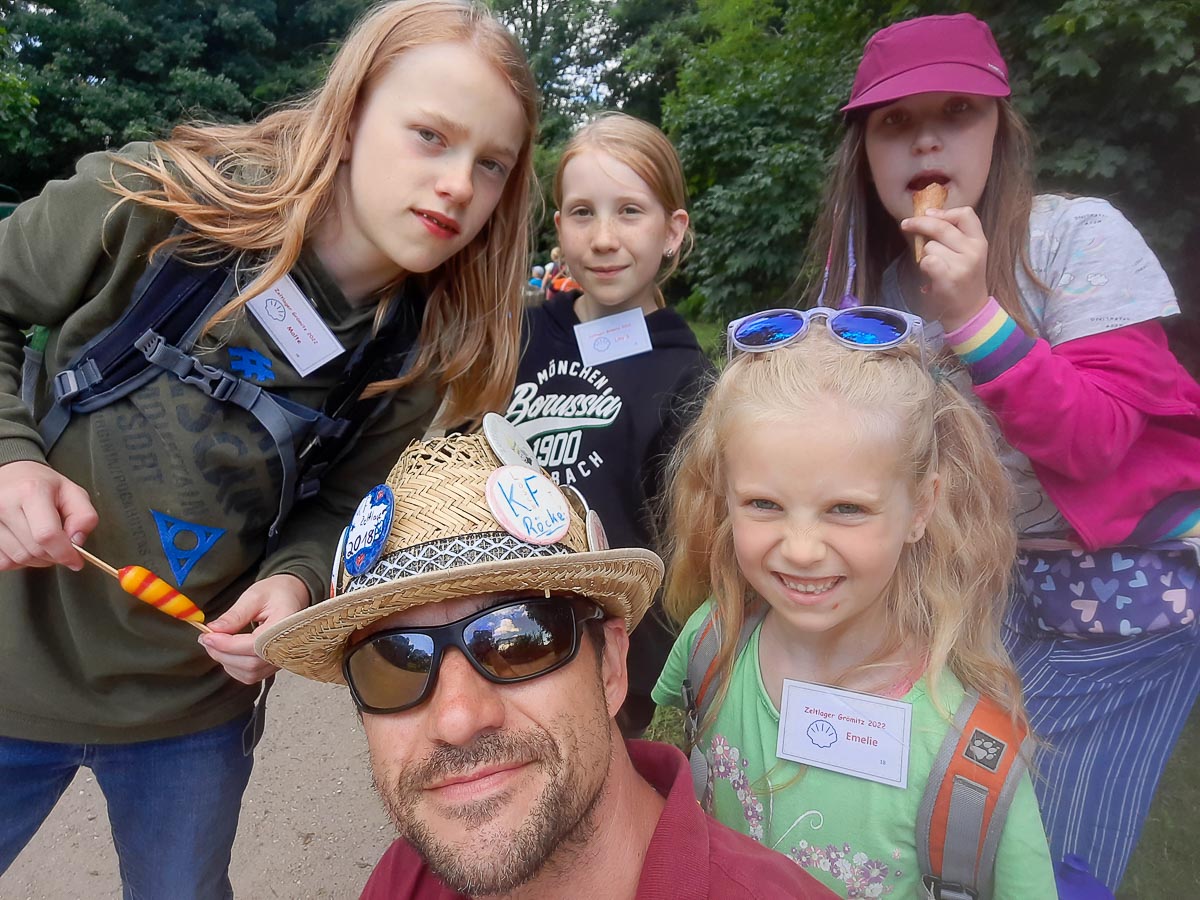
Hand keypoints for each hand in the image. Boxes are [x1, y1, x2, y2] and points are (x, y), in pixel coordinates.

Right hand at [0, 461, 97, 570]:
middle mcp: (5, 504)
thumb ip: (84, 516)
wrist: (13, 475)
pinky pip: (3, 562)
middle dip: (53, 556)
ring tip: (43, 542)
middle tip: (61, 546)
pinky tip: (25, 544)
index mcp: (32, 491)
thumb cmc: (42, 484)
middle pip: (34, 550)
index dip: (64, 553)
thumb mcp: (73, 493)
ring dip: (37, 559)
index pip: (47, 535)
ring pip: (18, 559)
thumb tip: (78, 541)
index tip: (75, 559)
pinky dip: (18, 560)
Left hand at [199, 573, 310, 683]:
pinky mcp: (273, 665)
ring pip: (249, 673)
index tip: (208, 636)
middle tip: (206, 639)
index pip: (254, 645)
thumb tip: (214, 629)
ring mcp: (281, 659)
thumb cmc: (275, 593)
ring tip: (214, 644)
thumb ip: (235, 615)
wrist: (291, 596)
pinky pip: (251, 676)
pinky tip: (226, 653)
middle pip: (251, 664)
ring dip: (226, 662)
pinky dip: (234, 668)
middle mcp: (286, 648)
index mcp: (284, 626)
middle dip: (222, 654)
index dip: (227, 645)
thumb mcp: (254, 596)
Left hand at [901, 206, 990, 331]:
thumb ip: (955, 237)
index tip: (928, 213)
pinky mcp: (949, 277)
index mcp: (979, 241)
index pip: (965, 214)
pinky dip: (923, 267)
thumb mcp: (968, 255)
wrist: (969, 312)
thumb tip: (927, 216)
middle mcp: (973, 250)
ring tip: (935, 267)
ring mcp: (962, 263)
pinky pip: (927, 261)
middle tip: (906, 224)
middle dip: (920, 223)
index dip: (944, 212)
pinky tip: (930, 276)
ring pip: (930, 246)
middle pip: (941, 226)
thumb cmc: (963, 281)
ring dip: (925, 255)